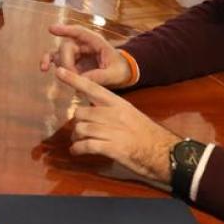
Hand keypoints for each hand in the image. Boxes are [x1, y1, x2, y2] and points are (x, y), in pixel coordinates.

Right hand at [39, 23, 132, 86]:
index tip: (52, 29)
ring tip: (51, 71)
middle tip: (74, 76)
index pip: (79, 32)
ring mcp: (75, 52)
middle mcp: (83, 44)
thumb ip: (98, 76)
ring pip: (59, 53)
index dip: (65, 30)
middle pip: (67, 47)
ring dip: (55, 63)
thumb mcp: (113, 74)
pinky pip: (56, 59)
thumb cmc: (119, 70)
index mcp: (96, 42)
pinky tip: (44, 69)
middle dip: (67, 62)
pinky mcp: (70, 61)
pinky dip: (49, 62)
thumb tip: (81, 80)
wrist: (121, 73)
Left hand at [56, 69, 180, 183]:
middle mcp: (113, 114)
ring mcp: (112, 131)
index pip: (93, 88)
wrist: (164, 152)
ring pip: (80, 128)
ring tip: (79, 143)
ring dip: (76, 137)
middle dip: (77, 123)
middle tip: (79, 132)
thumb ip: (110, 111)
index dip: (74, 80)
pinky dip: (78, 149)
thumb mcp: (129, 115)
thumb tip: (91, 111)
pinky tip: (77, 151)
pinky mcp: (112, 147)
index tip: (59, 71)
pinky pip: (86, 145)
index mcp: (118, 104)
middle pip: (80, 113)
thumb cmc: (146, 134)